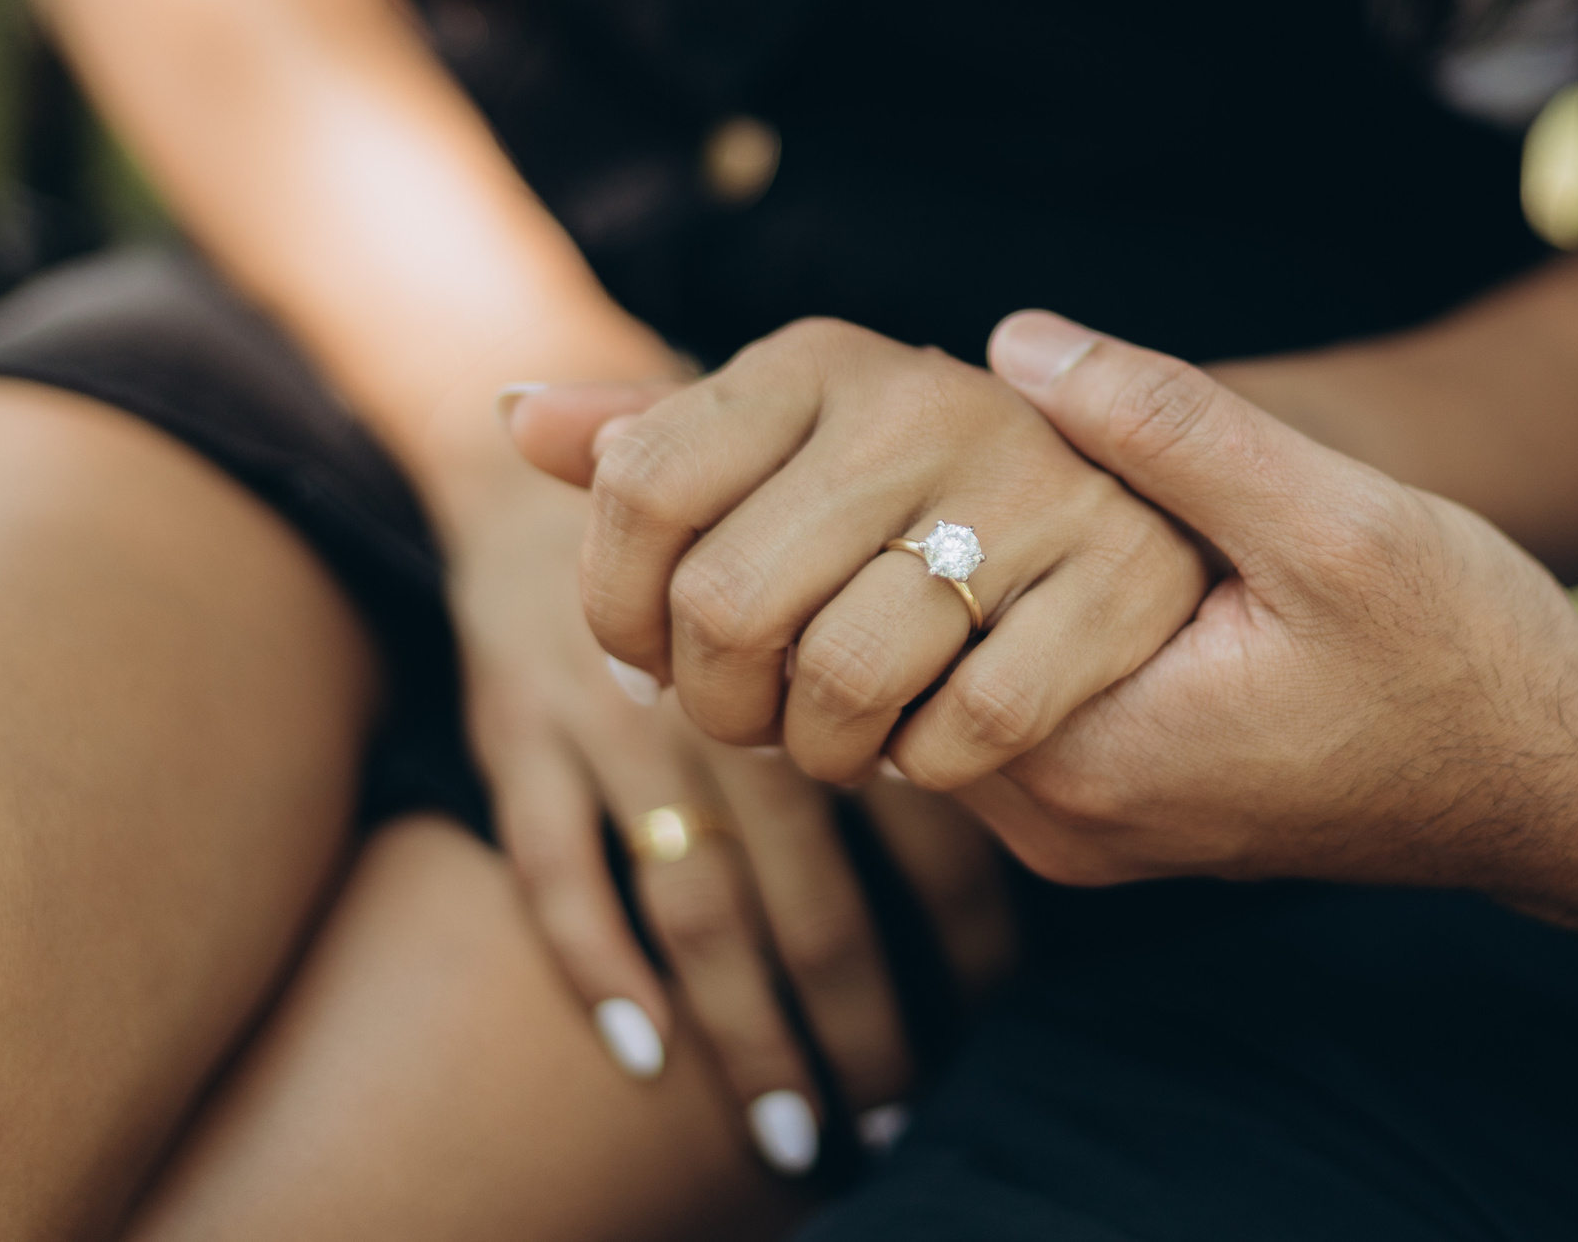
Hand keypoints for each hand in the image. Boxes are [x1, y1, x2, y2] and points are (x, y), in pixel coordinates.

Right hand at [444, 385, 1012, 1176]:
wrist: (567, 443)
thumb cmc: (737, 515)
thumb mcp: (848, 554)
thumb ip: (933, 648)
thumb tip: (1051, 782)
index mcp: (837, 658)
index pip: (923, 822)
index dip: (962, 935)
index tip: (991, 1012)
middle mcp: (740, 707)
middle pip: (814, 901)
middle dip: (864, 1021)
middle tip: (898, 1110)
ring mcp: (626, 729)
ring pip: (700, 914)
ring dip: (755, 1036)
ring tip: (808, 1135)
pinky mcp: (526, 738)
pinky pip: (558, 874)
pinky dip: (599, 972)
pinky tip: (647, 1055)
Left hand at [525, 319, 1211, 790]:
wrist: (1142, 500)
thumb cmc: (917, 494)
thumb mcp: (787, 448)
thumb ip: (655, 439)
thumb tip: (513, 414)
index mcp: (820, 359)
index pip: (639, 486)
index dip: (614, 607)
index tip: (646, 653)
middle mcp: (921, 399)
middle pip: (727, 607)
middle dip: (719, 705)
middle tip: (752, 715)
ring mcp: (1030, 483)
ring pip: (841, 681)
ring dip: (824, 748)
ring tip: (841, 732)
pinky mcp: (1118, 577)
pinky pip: (966, 729)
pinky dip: (930, 766)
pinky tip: (931, 736)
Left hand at [966, 311, 1577, 891]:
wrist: (1563, 787)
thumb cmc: (1467, 658)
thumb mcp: (1332, 520)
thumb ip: (1168, 428)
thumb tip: (1013, 341)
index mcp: (1088, 759)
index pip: (914, 615)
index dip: (939, 493)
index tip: (980, 406)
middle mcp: (1060, 823)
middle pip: (920, 654)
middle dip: (950, 534)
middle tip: (999, 421)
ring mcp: (1087, 834)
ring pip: (960, 683)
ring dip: (989, 578)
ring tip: (1053, 472)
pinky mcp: (1122, 820)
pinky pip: (1018, 711)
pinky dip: (1030, 626)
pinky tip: (1098, 544)